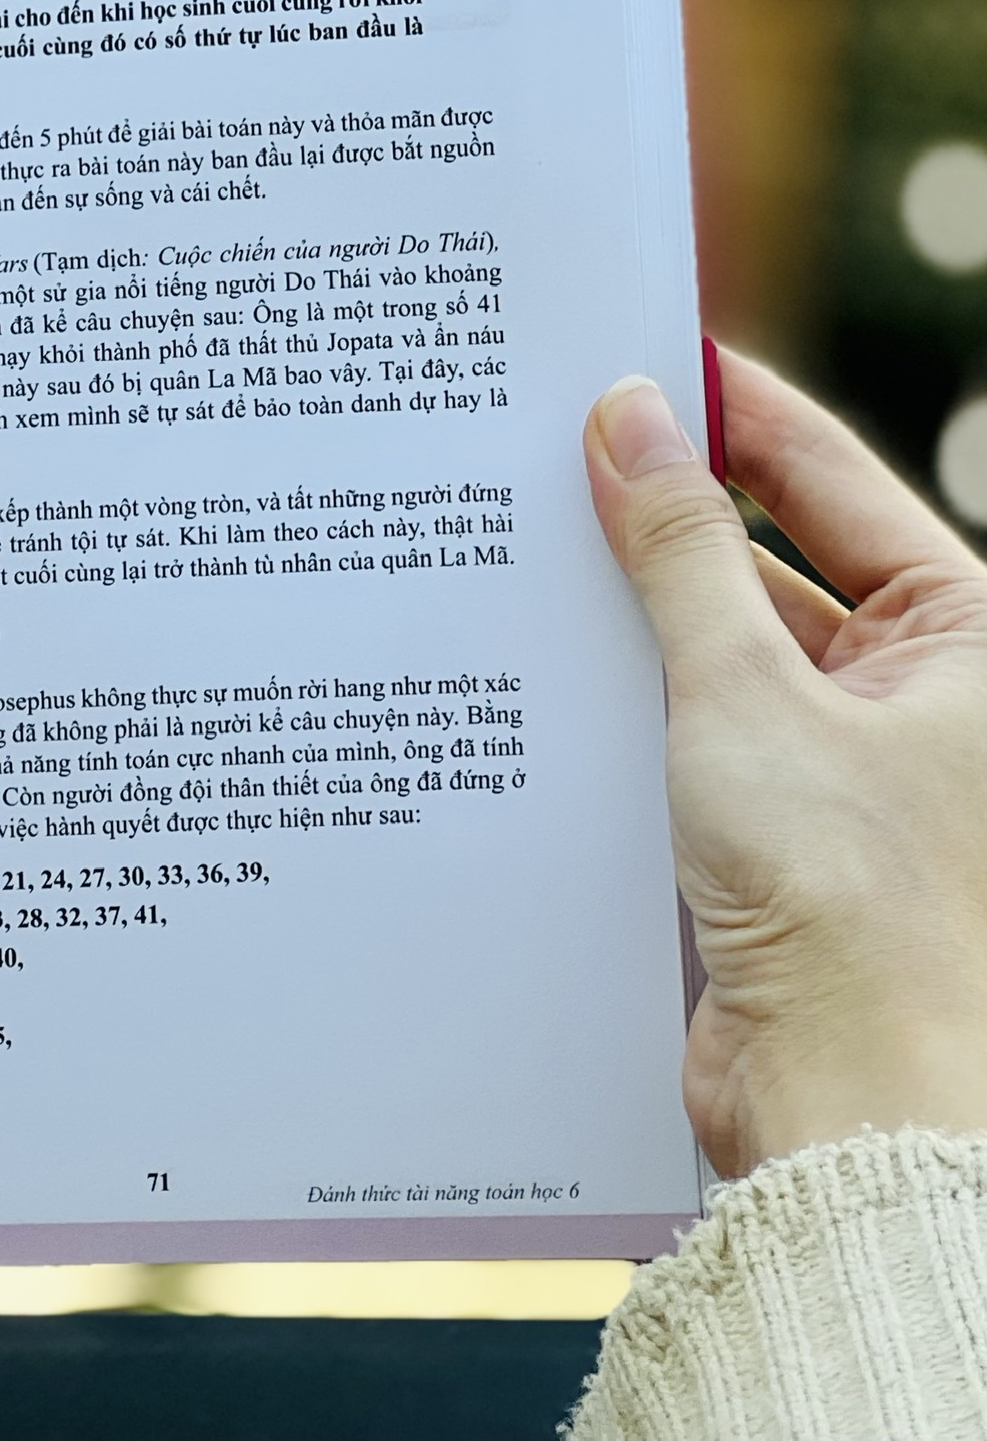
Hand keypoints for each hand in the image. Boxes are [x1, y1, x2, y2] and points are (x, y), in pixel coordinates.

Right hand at [587, 350, 986, 1175]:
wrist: (851, 1107)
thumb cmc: (853, 905)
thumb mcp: (748, 694)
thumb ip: (677, 550)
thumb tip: (627, 417)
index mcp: (968, 637)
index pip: (829, 476)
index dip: (727, 409)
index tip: (632, 353)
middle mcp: (921, 691)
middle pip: (768, 556)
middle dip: (660, 512)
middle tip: (546, 444)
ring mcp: (848, 762)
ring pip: (718, 645)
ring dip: (632, 612)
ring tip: (519, 550)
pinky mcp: (779, 828)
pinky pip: (688, 725)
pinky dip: (622, 695)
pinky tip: (534, 666)